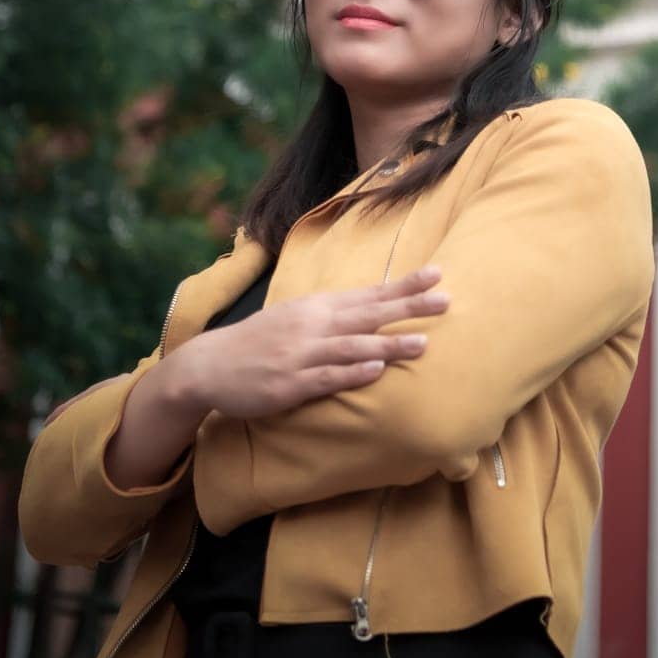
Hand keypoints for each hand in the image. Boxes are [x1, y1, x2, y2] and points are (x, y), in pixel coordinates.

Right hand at [173, 264, 450, 421]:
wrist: (211, 365)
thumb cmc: (261, 342)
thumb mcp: (297, 318)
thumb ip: (333, 315)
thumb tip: (372, 309)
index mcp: (317, 307)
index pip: (370, 293)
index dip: (404, 285)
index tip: (438, 273)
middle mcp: (313, 325)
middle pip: (369, 313)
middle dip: (409, 306)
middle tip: (446, 299)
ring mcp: (302, 354)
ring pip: (353, 346)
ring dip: (389, 343)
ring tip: (423, 343)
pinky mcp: (290, 383)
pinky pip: (326, 377)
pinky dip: (352, 371)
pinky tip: (375, 369)